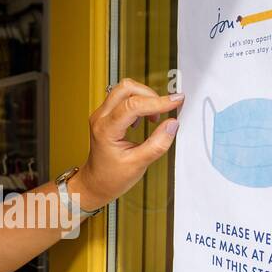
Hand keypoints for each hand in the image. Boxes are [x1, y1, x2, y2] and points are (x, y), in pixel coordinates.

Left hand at [68, 78, 183, 209]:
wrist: (96, 182)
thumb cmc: (111, 177)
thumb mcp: (138, 165)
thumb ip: (157, 145)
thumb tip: (172, 125)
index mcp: (106, 130)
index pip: (133, 106)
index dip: (158, 102)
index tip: (176, 101)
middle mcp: (100, 117)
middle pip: (126, 88)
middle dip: (150, 95)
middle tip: (165, 108)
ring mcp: (101, 114)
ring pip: (125, 90)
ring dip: (144, 98)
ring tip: (153, 118)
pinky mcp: (106, 114)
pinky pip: (123, 98)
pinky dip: (138, 102)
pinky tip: (143, 119)